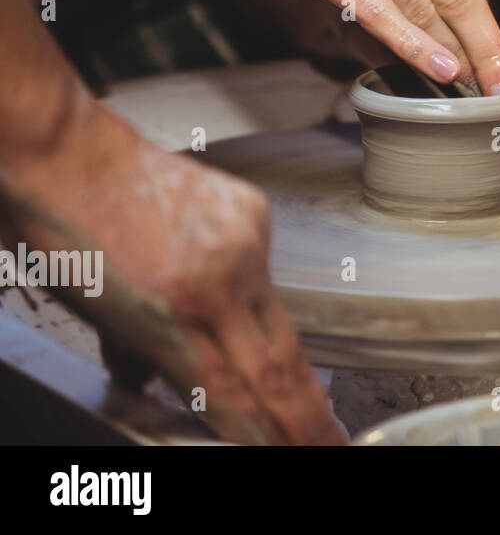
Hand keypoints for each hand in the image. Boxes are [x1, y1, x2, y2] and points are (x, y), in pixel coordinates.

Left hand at [2, 105, 343, 444]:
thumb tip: (156, 381)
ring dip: (290, 365)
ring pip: (279, 319)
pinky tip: (234, 297)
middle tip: (330, 445)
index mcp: (172, 309)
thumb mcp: (92, 313)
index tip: (291, 452)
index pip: (232, 392)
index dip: (265, 432)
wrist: (68, 152)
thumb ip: (137, 353)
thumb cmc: (63, 229)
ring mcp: (244, 240)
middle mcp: (220, 275)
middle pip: (278, 362)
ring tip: (309, 403)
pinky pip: (265, 270)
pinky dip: (254, 295)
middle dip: (307, 415)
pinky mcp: (254, 211)